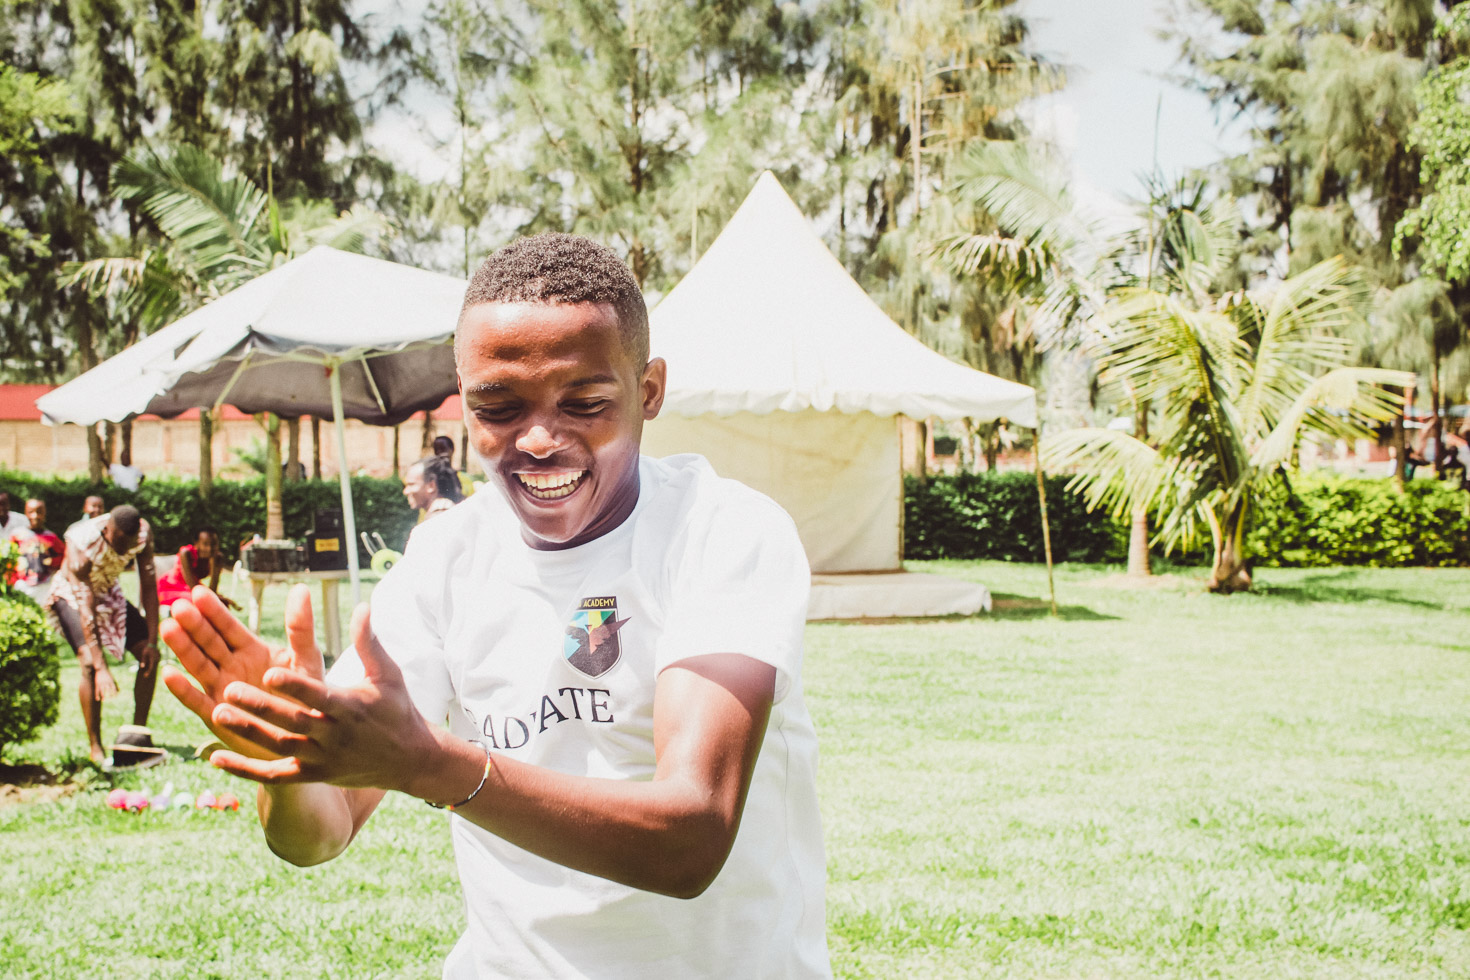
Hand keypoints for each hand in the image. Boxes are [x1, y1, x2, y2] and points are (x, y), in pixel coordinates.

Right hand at [95, 663, 118, 700]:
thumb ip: (115, 685)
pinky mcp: (97, 684)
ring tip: (103, 700)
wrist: (101, 669)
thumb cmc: (107, 674)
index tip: (115, 697)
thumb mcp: (112, 679)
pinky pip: (97, 691)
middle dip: (110, 695)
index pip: (114, 688)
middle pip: (109, 690)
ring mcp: (101, 684)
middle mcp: (107, 683)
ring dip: (103, 696)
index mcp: (111, 681)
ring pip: (102, 691)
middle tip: (110, 699)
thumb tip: (119, 690)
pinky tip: (97, 699)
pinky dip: (97, 695)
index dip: (115, 693)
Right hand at [161, 584, 323, 761]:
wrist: (306, 738)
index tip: (198, 592)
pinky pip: (197, 701)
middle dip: (194, 625)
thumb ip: (300, 628)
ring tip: (168, 628)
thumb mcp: (307, 660)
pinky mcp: (217, 716)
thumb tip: (300, 588)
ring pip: (198, 666)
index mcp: (252, 650)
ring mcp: (221, 690)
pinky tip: (170, 674)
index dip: (214, 611)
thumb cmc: (309, 696)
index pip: (229, 627)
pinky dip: (183, 690)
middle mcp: (232, 667)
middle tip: (178, 606)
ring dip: (183, 648)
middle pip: (209, 642)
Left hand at [205, 603, 437, 791]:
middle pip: (293, 722)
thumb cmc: (397, 708)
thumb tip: (361, 605)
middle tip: (227, 689)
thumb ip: (369, 641)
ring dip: (248, 733)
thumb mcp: (388, 674)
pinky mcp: (314, 776)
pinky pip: (275, 776)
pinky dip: (245, 769)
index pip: (318, 696)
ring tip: (217, 714)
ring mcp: (323, 759)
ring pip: (279, 748)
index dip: (294, 687)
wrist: (411, 759)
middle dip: (261, 707)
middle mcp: (335, 735)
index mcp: (351, 707)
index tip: (269, 672)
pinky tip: (215, 757)